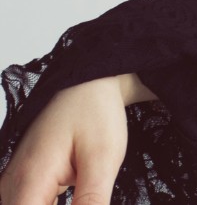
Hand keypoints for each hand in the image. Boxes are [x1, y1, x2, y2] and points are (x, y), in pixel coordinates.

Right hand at [0, 74, 139, 203]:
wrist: (88, 84)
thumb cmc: (95, 113)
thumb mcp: (103, 158)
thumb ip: (92, 199)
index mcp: (29, 180)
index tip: (87, 203)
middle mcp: (12, 185)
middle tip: (89, 198)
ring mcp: (14, 185)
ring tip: (85, 194)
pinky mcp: (22, 184)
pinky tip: (81, 198)